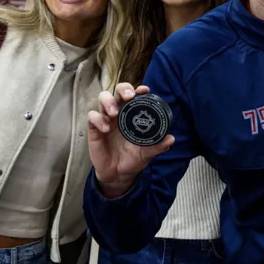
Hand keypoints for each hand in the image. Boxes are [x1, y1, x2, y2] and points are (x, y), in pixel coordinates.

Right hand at [87, 83, 173, 197]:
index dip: (138, 90)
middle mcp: (119, 113)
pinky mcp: (94, 129)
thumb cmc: (133, 159)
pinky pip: (92, 118)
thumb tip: (171, 139)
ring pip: (102, 99)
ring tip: (114, 113)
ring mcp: (105, 120)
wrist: (119, 174)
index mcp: (132, 115)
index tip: (144, 90)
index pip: (134, 96)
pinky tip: (106, 129)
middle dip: (123, 89)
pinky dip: (98, 120)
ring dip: (108, 102)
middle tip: (129, 96)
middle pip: (117, 91)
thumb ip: (158, 146)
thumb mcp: (147, 153)